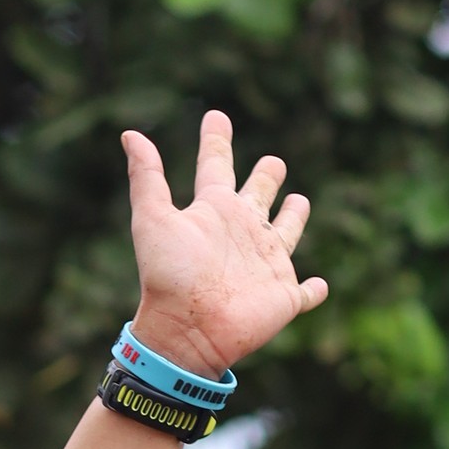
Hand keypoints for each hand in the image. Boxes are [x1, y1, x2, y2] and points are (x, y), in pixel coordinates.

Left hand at [121, 109, 328, 379]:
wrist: (186, 331)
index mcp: (214, 212)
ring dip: (294, 217)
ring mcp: (265, 264)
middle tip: (272, 163)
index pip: (216, 166)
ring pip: (287, 233)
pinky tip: (319, 286)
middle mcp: (242, 232)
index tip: (215, 117)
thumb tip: (129, 134)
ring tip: (299, 201)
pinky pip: (305, 292)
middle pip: (259, 194)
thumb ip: (146, 177)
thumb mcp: (154, 220)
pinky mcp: (283, 297)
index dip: (216, 141)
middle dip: (267, 177)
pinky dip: (314, 290)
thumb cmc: (169, 276)